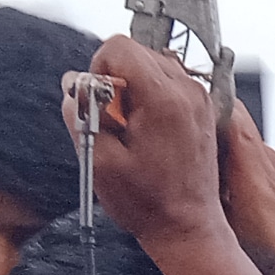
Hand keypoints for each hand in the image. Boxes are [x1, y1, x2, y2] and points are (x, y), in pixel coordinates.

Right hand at [64, 35, 225, 249]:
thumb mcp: (99, 160)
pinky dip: (151, 98)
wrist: (189, 228)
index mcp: (164, 99)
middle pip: (135, 52)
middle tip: (115, 122)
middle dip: (115, 81)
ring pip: (151, 65)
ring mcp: (199, 98)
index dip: (97, 70)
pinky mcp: (201, 109)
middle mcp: (187, 90)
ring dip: (133, 89)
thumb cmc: (149, 204)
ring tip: (132, 130)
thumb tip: (73, 84)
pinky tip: (148, 132)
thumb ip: (80, 114)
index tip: (99, 103)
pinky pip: (167, 83)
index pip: (118, 47)